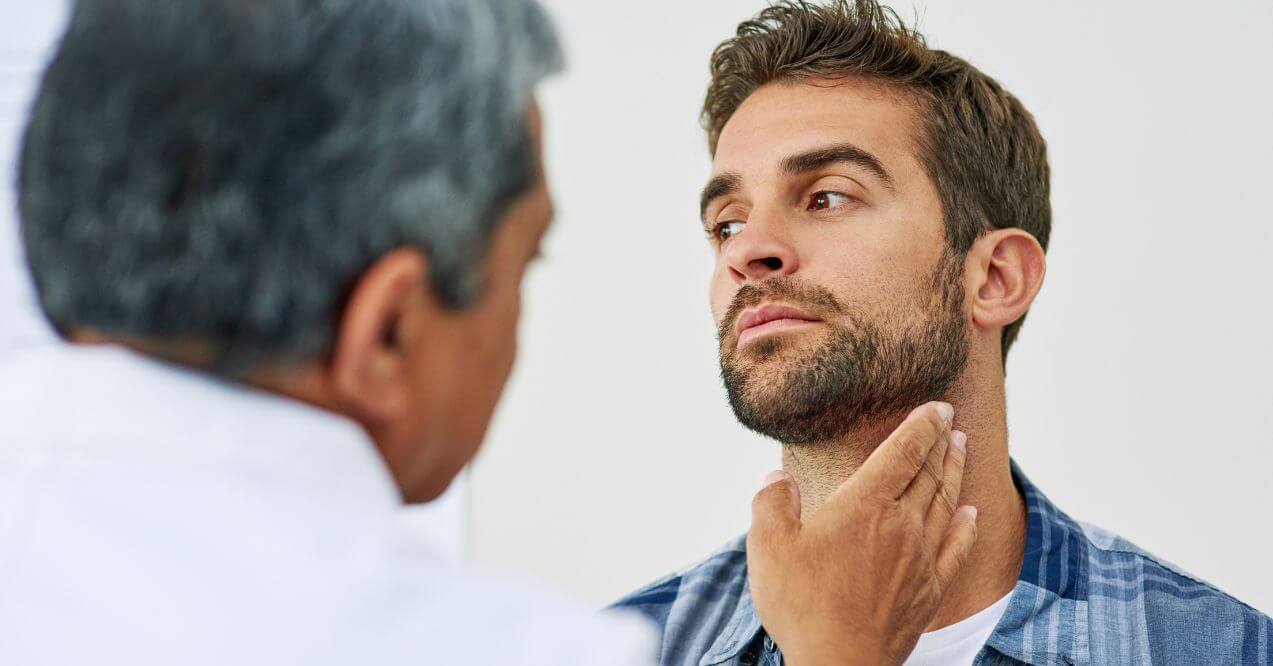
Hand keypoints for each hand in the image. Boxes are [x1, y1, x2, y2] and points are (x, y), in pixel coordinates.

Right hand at [746, 401, 976, 665]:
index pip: (902, 452)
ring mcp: (920, 558)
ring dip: (955, 472)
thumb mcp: (767, 546)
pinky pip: (956, 548)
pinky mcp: (929, 590)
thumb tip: (778, 478)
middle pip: (929, 473)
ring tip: (962, 449)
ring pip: (946, 503)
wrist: (838, 663)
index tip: (937, 406)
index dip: (922, 425)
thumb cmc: (802, 604)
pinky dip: (967, 525)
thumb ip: (772, 503)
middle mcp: (900, 524)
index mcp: (864, 505)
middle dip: (941, 442)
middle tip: (950, 421)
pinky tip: (972, 513)